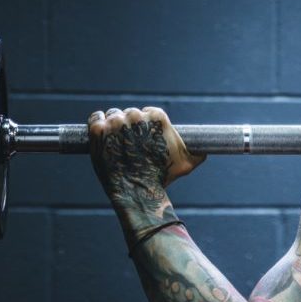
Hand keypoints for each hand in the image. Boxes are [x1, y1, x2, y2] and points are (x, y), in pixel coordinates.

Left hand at [88, 107, 205, 208]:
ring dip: (113, 125)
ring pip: (113, 115)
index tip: (143, 135)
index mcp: (157, 117)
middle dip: (130, 125)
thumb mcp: (186, 163)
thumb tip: (205, 150)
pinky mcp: (98, 131)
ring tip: (116, 142)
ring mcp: (116, 122)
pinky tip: (102, 134)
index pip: (148, 112)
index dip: (146, 123)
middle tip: (130, 142)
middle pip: (130, 113)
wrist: (137, 190)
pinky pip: (95, 118)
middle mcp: (136, 116)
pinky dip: (97, 124)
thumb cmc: (162, 176)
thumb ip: (197, 152)